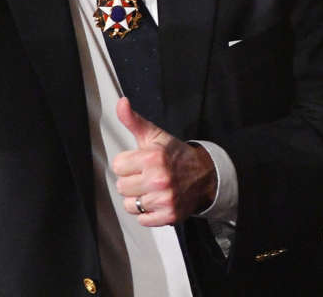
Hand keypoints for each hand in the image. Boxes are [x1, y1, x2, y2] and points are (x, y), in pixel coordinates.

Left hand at [111, 98, 216, 225]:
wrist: (204, 174)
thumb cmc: (175, 155)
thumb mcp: (154, 135)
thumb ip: (133, 120)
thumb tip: (121, 103)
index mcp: (153, 157)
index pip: (118, 166)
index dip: (127, 163)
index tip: (139, 162)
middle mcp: (159, 179)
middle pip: (122, 187)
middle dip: (132, 181)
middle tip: (147, 175)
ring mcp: (165, 199)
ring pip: (130, 205)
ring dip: (139, 198)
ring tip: (152, 188)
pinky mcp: (169, 215)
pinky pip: (142, 219)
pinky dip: (148, 212)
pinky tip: (157, 200)